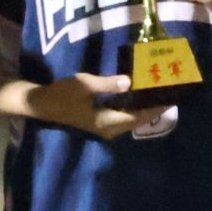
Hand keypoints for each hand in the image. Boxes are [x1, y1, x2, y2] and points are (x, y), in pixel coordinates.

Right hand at [28, 73, 162, 139]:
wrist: (40, 104)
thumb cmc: (62, 94)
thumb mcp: (85, 85)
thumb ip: (109, 84)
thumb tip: (130, 81)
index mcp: (107, 122)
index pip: (138, 117)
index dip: (155, 109)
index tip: (171, 99)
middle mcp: (108, 128)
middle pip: (137, 120)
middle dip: (152, 108)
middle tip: (168, 94)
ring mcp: (103, 126)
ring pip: (129, 119)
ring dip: (143, 108)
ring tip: (156, 94)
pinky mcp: (98, 120)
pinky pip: (121, 116)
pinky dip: (132, 108)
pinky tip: (137, 96)